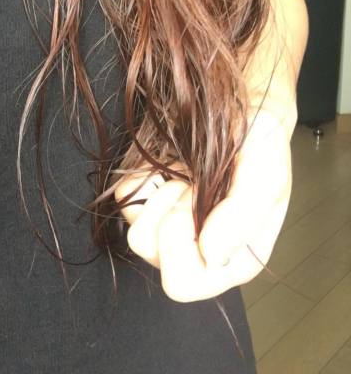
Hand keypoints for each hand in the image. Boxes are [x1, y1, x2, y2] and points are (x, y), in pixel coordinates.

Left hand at [114, 108, 292, 301]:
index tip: (203, 203)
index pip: (181, 283)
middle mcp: (197, 252)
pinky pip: (125, 199)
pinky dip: (144, 179)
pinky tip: (171, 170)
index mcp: (232, 261)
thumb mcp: (264, 172)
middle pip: (151, 254)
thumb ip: (243, 215)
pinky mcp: (149, 200)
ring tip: (187, 179)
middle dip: (169, 215)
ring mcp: (169, 228)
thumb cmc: (259, 140)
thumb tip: (213, 255)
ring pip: (135, 234)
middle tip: (194, 187)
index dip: (181, 240)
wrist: (244, 106)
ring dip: (160, 198)